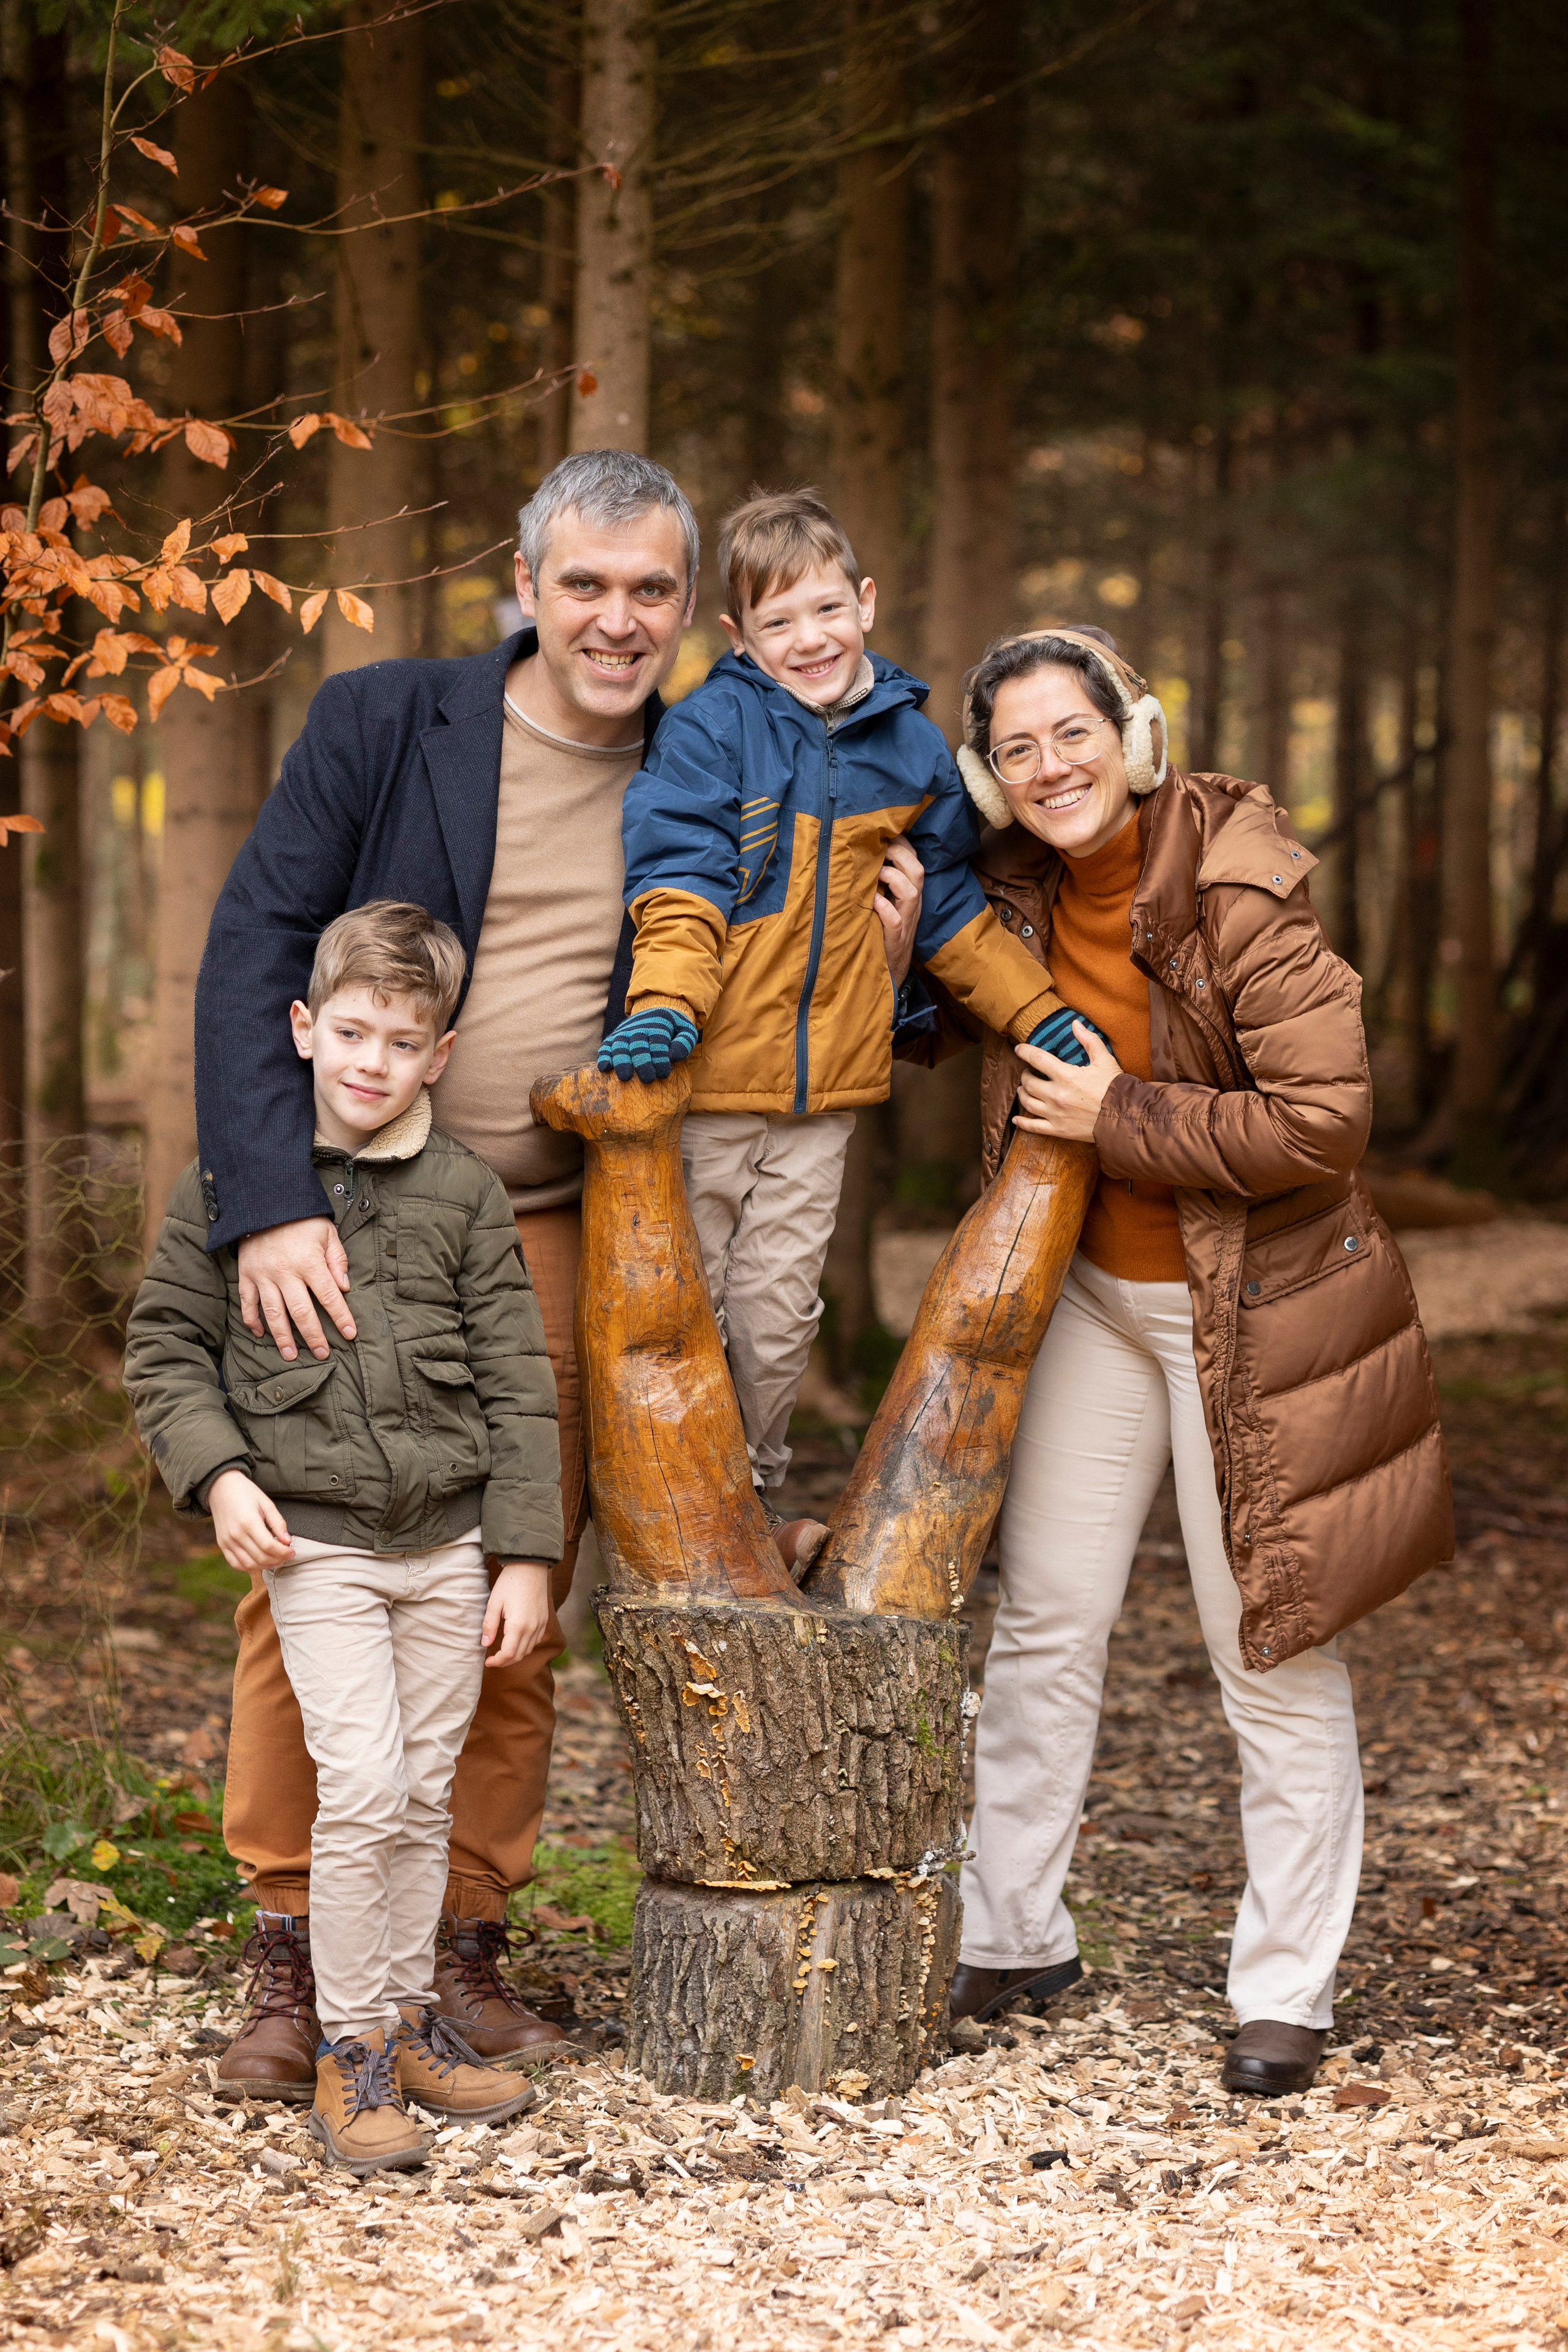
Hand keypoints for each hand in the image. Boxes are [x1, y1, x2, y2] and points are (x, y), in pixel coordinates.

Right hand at [209, 1468, 294, 1573]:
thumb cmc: (245, 1493)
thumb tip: (288, 1541)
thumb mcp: (266, 1503)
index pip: (268, 1546)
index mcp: (248, 1522)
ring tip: (276, 1559)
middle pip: (260, 1557)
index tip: (292, 1551)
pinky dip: (250, 1566)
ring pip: (249, 1564)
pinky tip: (261, 1562)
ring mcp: (227, 1541)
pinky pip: (236, 1563)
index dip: (283, 1552)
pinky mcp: (222, 1545)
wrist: (221, 1488)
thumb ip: (278, 1523)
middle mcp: (236, 1534)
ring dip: (266, 1565)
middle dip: (278, 1559)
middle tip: (288, 1555)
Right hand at [237, 1216, 354, 1363]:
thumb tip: (345, 1288)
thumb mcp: (327, 1232)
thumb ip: (337, 1260)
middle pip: (301, 1312)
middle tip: (322, 1354)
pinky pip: (248, 1303)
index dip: (341, 1317)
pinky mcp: (246, 1274)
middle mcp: (285, 1271)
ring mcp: (263, 1275)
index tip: (350, 1334)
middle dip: (314, 1336)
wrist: (264, 1202)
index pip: (329, 1296)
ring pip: (273, 1313)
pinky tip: (261, 1334)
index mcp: (309, 1261)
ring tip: (291, 1355)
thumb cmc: (301, 1219)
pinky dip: (252, 1320)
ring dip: (283, 1337)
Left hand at [483, 1562, 552, 1667]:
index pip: (508, 1654)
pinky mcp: (544, 1620)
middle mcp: (532, 1628)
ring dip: (515, 1655)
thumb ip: (489, 1625)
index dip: (497, 1662)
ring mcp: (540, 1624)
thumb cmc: (509, 1583)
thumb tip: (485, 1644)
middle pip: (519, 1655)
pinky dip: (525, 1646)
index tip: (487, 1661)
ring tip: (502, 1652)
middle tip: (493, 1659)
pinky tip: (516, 1640)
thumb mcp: (494, 1603)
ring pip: (528, 1650)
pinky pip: (535, 1640)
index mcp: (518, 1625)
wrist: (530, 1566)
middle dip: (504, 1662)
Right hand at [597, 1006, 698, 1083]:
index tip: (664, 1074)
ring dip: (621, 1062)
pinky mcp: (614, 1038)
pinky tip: (604, 1068)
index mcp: (659, 1024)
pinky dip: (604, 1056)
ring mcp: (624, 1032)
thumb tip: (673, 1057)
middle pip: (638, 1046)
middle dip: (642, 1063)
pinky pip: (606, 1046)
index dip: (660, 1059)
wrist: (654, 1012)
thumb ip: (685, 1042)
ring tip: (625, 1077)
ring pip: (620, 1046)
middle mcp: (639, 1027)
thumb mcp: (686, 1030)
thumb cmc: (673, 1029)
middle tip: (648, 1079)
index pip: (658, 1042)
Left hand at [874, 837, 924, 986]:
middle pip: (917, 870)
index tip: (883, 832)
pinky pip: (894, 919)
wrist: (891, 971)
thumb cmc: (883, 932)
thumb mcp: (885, 902)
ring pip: (911, 891)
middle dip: (899, 854)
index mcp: (910, 892)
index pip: (914, 860)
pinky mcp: (896, 938)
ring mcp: (906, 921)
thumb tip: (864, 855)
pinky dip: (884, 907)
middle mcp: (913, 904)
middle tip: (878, 849)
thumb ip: (881, 882)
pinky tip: (872, 900)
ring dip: (893, 877)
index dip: (902, 844)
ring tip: (875, 872)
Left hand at [1013, 1025, 1122, 1141]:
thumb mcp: (1105, 1060)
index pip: (1037, 1059)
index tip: (1018, 1049)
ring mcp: (1055, 1114)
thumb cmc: (1115, 1088)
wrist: (1125, 1118)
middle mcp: (1056, 1095)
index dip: (1025, 1052)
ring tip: (1023, 1089)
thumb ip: (1089, 1040)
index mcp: (1066, 1076)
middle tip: (1027, 1072)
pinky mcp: (1058, 1129)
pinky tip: (1016, 1120)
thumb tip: (1075, 1024)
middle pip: (1029, 1083)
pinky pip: (1033, 1127)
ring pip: (1028, 1102)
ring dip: (1022, 1094)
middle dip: (1025, 1075)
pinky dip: (1022, 1123)